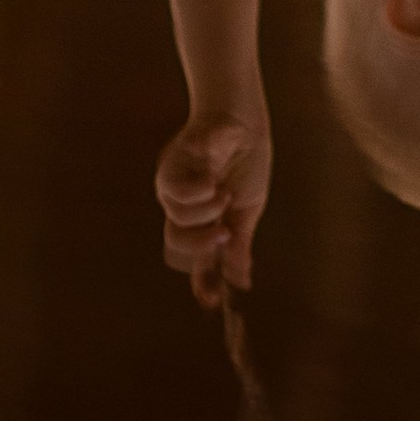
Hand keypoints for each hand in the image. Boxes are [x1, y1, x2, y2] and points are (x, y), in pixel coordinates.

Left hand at [157, 103, 270, 302]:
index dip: (201, 282)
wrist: (244, 119)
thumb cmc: (245, 161)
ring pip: (175, 219)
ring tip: (224, 195)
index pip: (194, 260)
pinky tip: (213, 182)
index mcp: (203, 222)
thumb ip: (240, 243)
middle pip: (175, 244)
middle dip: (201, 244)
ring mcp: (174, 188)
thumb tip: (242, 281)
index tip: (214, 301)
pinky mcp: (171, 165)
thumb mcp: (248, 208)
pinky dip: (196, 193)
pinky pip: (172, 191)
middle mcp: (183, 209)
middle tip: (225, 231)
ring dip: (204, 213)